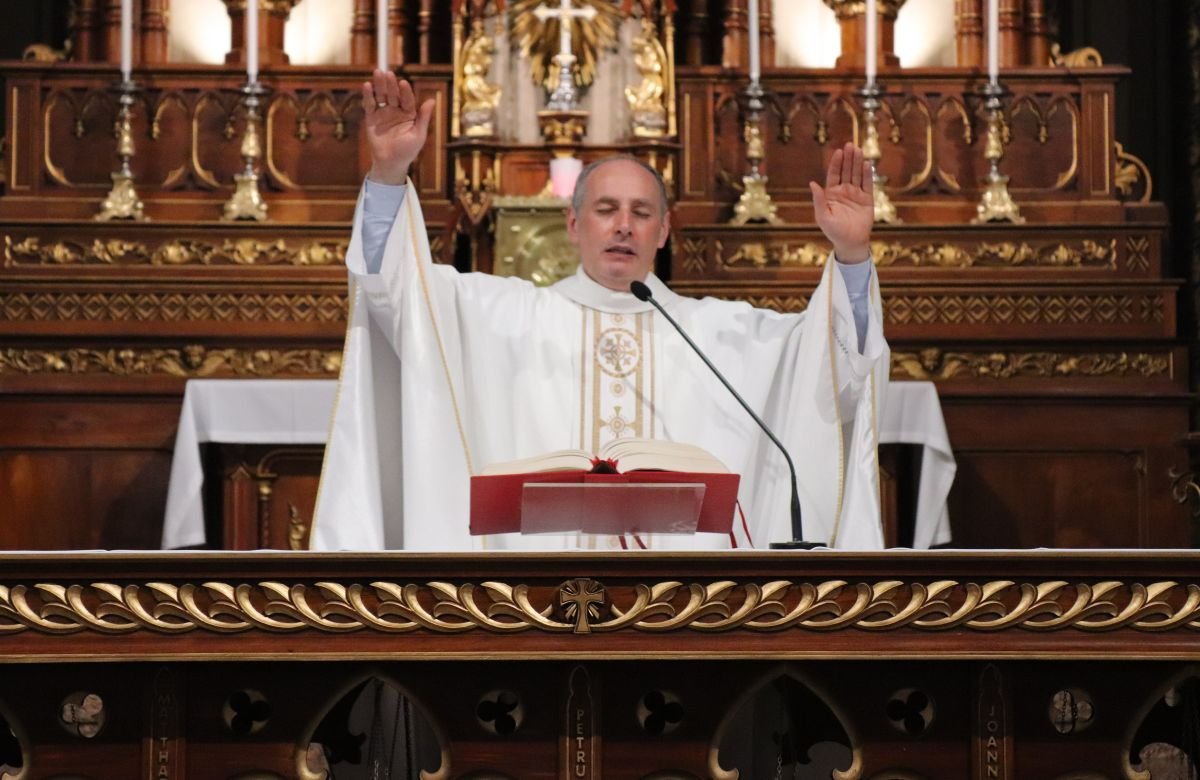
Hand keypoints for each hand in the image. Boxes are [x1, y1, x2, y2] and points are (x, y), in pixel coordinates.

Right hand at [362, 69, 435, 184]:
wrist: (391, 163)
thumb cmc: (408, 151)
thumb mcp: (418, 135)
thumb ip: (424, 118)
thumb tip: (432, 100)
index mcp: (409, 114)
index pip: (407, 99)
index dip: (405, 91)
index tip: (403, 83)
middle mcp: (396, 110)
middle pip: (393, 94)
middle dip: (391, 84)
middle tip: (388, 73)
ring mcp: (384, 113)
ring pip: (381, 96)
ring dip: (379, 85)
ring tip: (378, 73)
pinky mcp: (372, 118)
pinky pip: (370, 105)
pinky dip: (368, 95)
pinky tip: (367, 86)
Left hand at [809, 142, 873, 263]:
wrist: (850, 243)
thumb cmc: (833, 231)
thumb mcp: (822, 216)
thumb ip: (818, 199)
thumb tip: (812, 183)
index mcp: (831, 194)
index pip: (834, 174)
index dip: (836, 163)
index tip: (839, 152)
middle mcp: (844, 191)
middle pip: (846, 171)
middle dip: (848, 158)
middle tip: (850, 145)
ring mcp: (856, 194)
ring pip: (857, 175)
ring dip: (857, 163)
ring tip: (859, 150)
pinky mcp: (867, 199)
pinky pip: (867, 184)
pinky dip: (867, 174)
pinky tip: (867, 164)